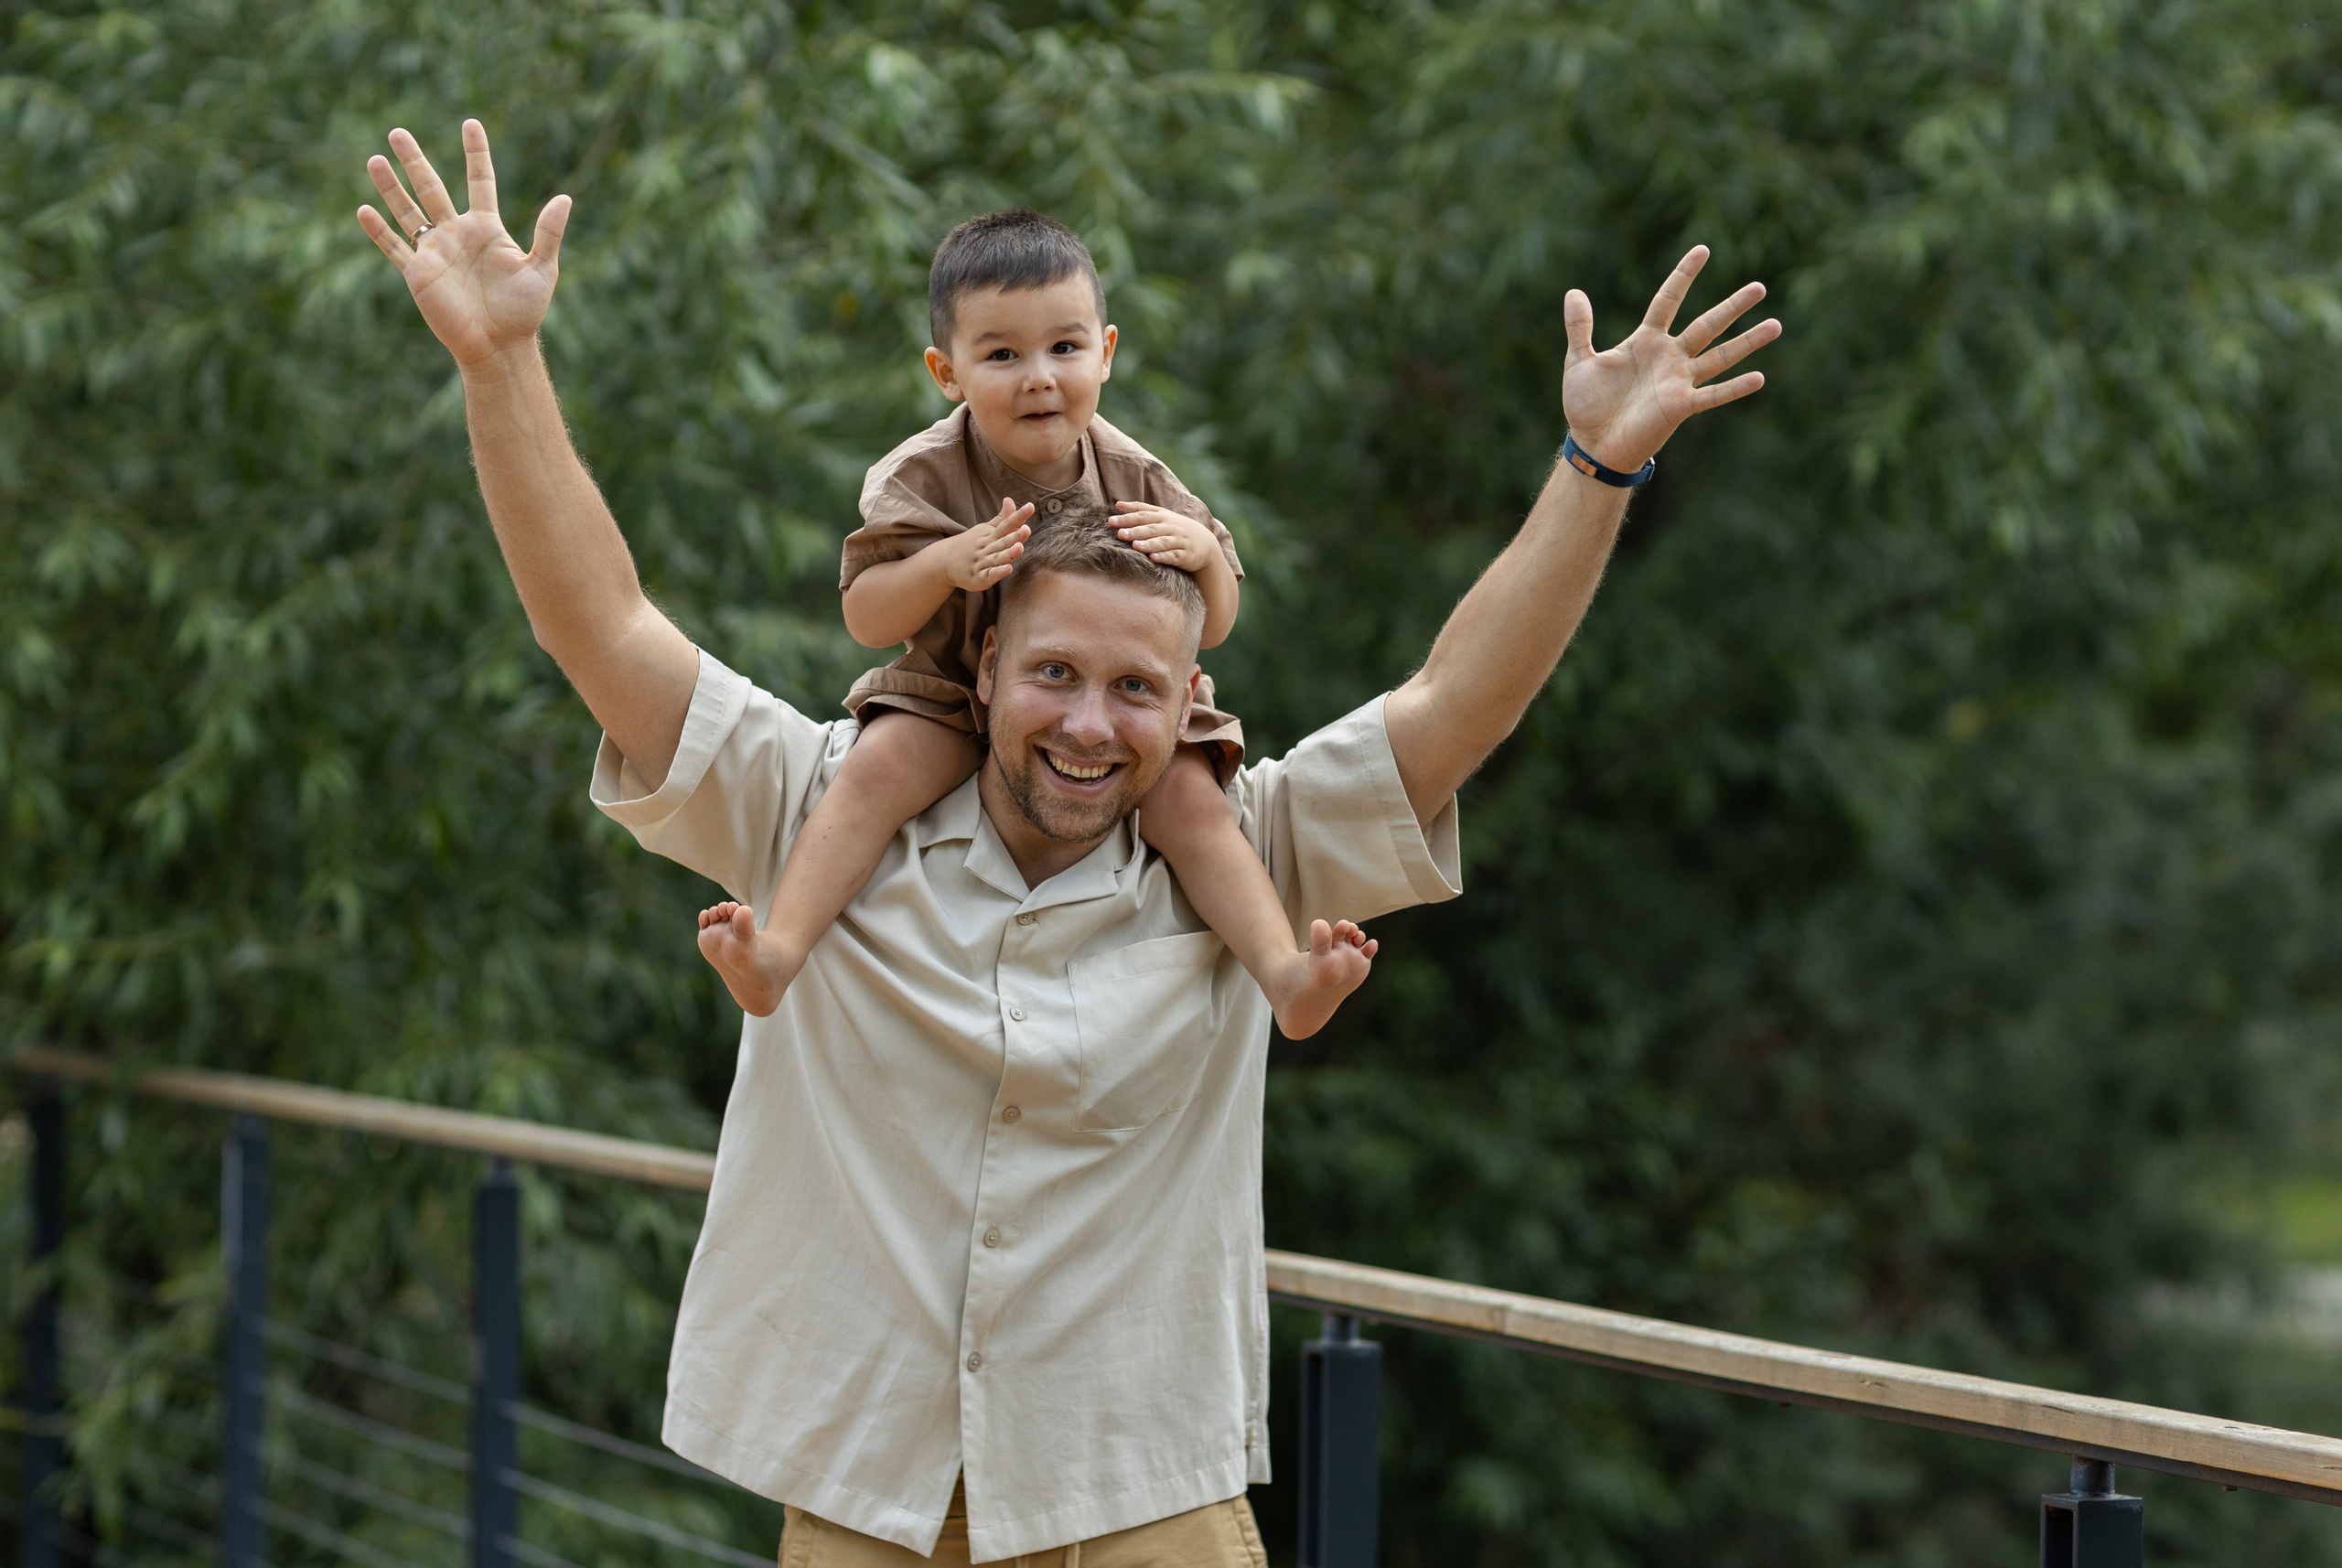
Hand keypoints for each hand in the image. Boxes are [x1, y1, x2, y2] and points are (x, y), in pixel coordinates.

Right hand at [356, 120, 569, 368]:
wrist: (499, 346)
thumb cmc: (523, 311)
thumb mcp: (542, 269)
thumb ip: (549, 233)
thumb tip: (565, 198)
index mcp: (487, 228)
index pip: (480, 181)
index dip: (476, 153)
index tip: (470, 124)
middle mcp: (457, 234)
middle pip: (431, 187)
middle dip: (415, 160)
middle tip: (397, 132)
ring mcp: (435, 252)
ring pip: (407, 211)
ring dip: (390, 187)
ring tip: (375, 159)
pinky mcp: (419, 273)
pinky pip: (394, 247)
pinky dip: (378, 231)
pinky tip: (363, 210)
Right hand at [937, 498, 1032, 590]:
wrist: (943, 562)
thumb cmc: (971, 545)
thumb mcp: (985, 530)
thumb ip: (1002, 518)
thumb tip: (1010, 499)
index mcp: (990, 535)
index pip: (1006, 524)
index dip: (1018, 516)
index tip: (1030, 506)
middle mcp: (986, 548)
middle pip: (1003, 541)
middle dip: (1015, 536)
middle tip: (1027, 529)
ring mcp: (981, 563)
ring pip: (997, 558)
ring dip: (1008, 553)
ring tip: (1019, 547)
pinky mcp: (977, 578)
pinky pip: (989, 575)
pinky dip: (997, 572)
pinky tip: (1007, 569)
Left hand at [1113, 504, 1219, 572]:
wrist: (1205, 544)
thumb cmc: (1176, 529)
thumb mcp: (1162, 516)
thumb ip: (1141, 509)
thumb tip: (1117, 504)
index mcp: (1162, 517)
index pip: (1143, 515)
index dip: (1127, 518)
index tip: (1111, 521)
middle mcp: (1170, 527)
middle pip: (1151, 528)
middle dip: (1135, 531)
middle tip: (1120, 534)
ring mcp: (1179, 541)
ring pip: (1162, 542)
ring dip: (1149, 544)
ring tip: (1136, 546)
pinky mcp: (1185, 556)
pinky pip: (1174, 556)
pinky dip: (1164, 556)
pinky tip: (1153, 558)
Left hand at [1561, 246, 1780, 472]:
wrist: (1592, 445)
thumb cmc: (1587, 405)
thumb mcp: (1579, 360)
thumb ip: (1579, 327)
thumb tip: (1573, 292)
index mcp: (1645, 341)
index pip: (1669, 300)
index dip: (1684, 276)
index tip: (1703, 250)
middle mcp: (1669, 357)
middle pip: (1707, 325)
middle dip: (1733, 307)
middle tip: (1760, 287)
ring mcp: (1678, 381)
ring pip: (1720, 356)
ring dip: (1747, 342)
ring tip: (1776, 325)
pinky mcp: (1680, 406)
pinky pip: (1713, 395)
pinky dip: (1735, 388)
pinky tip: (1759, 378)